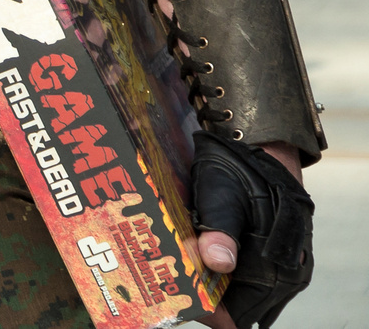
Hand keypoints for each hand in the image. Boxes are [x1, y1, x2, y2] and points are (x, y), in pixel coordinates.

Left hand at [192, 133, 312, 327]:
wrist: (265, 148)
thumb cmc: (241, 170)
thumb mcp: (221, 195)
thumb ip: (220, 230)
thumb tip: (218, 264)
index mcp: (275, 266)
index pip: (238, 313)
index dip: (211, 314)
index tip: (182, 305)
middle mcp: (286, 274)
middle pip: (240, 305)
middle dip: (209, 300)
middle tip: (173, 287)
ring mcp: (285, 266)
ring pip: (245, 292)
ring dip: (217, 288)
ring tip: (182, 275)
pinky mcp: (278, 256)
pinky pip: (251, 278)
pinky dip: (228, 275)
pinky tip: (202, 261)